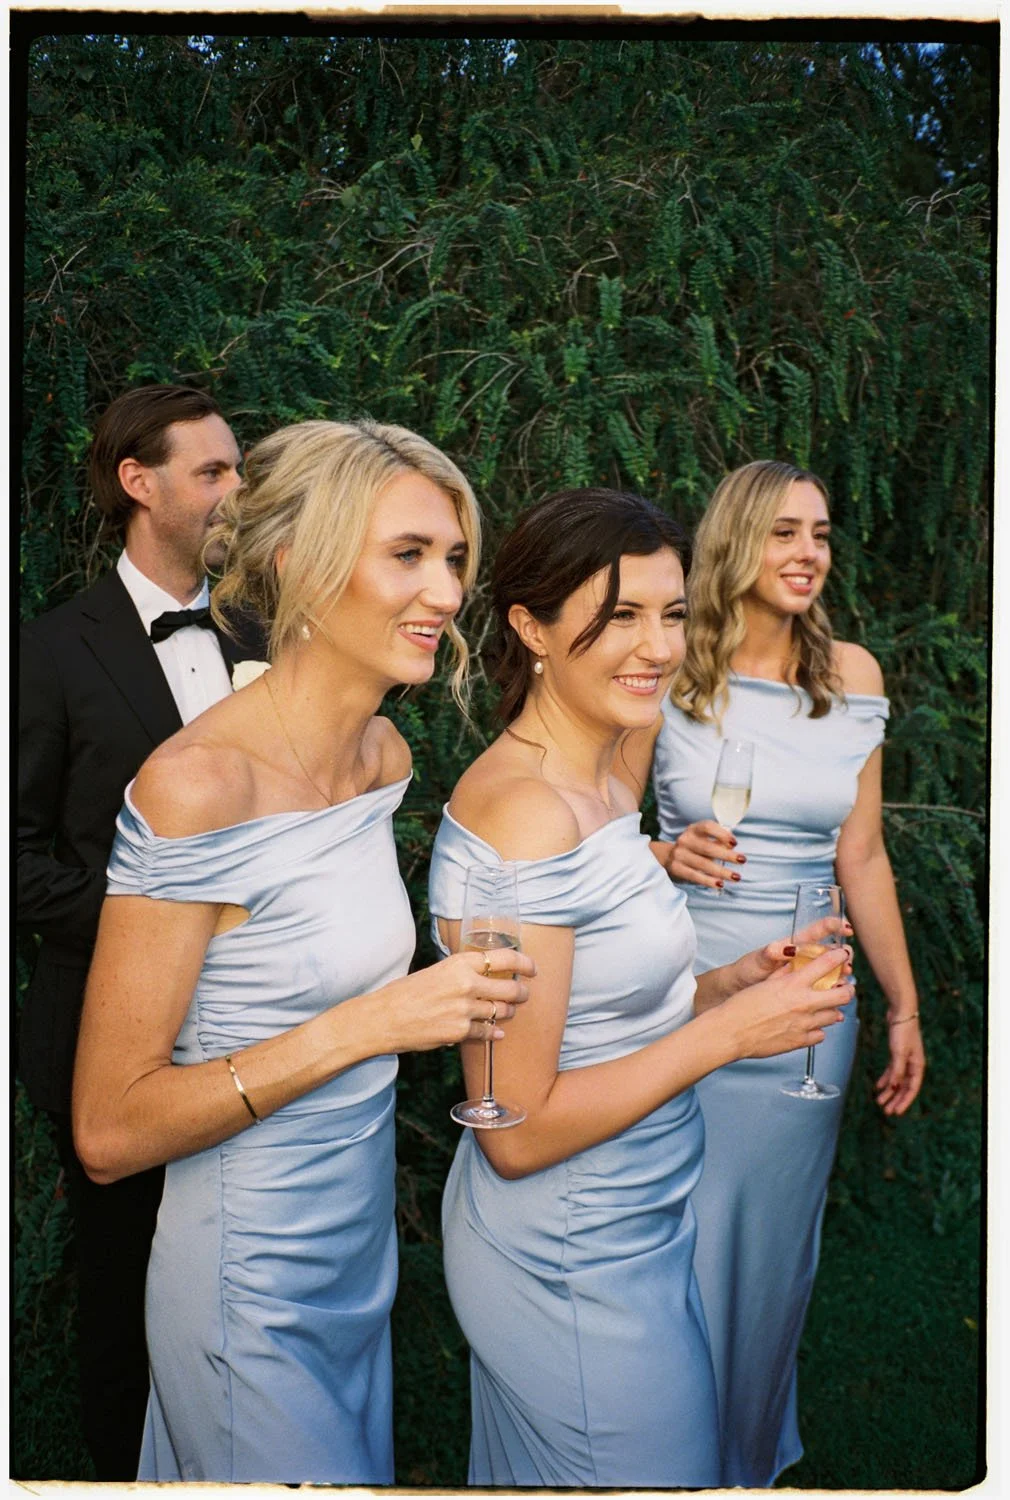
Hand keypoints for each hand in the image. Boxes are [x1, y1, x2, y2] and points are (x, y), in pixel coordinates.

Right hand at [366, 947, 535, 1054]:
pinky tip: (496, 1032)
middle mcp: (466, 984)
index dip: (525, 963)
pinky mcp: (459, 1032)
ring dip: (506, 1012)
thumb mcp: (436, 971)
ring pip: (501, 1011)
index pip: (504, 957)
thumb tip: (485, 975)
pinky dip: (493, 1032)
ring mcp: (464, 1010)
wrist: (383, 1018)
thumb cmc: (406, 992)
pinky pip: (487, 1032)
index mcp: (460, 963)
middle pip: (511, 988)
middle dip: (521, 993)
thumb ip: (462, 973)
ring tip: (505, 1012)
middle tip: (523, 994)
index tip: (532, 968)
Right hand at [651, 820, 744, 888]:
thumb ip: (718, 842)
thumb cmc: (694, 848)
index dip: (722, 834)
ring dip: (722, 871)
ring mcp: (679, 855)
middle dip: (727, 855)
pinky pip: (695, 876)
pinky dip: (709, 881)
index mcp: (693, 829)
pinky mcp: (676, 868)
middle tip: (742, 860)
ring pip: (703, 864)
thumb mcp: (704, 840)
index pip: (707, 827)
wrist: (667, 857)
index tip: (735, 842)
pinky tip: (720, 884)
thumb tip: (731, 846)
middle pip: (708, 848)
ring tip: (736, 877)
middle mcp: (685, 840)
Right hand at [723, 943, 853, 1060]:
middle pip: (843, 994)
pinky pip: (820, 1035)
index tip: (843, 955)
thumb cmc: (741, 1006)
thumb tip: (795, 965)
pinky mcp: (801, 1041)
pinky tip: (808, 1025)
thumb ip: (784, 974)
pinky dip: (817, 1029)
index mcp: (793, 983)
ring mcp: (805, 1024)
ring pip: (834, 1016)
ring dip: (832, 1010)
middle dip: (848, 989)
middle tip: (845, 988)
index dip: (840, 957)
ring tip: (825, 1008)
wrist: (730, 1032)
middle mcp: (804, 1002)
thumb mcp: (764, 983)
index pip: (827, 963)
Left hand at [728, 916, 854, 991]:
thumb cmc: (748, 970)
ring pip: (833, 971)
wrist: (740, 991)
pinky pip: (825, 990)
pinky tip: (838, 1000)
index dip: (834, 926)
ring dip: (842, 974)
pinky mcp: (807, 991)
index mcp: (795, 945)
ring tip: (846, 978)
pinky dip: (834, 993)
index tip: (847, 927)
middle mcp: (805, 958)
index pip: (817, 931)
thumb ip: (771, 953)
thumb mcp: (758, 960)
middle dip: (844, 954)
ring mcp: (808, 975)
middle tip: (847, 961)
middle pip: (832, 951)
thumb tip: (787, 947)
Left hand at [876, 1016, 924, 1115]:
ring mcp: (905, 1059)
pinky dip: (886, 1079)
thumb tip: (894, 1087)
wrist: (901, 1012)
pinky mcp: (897, 1053)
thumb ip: (897, 1070)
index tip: (896, 1112)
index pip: (912, 1089)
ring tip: (880, 1101)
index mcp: (917, 1066)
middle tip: (886, 1111)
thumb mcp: (899, 1052)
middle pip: (904, 1087)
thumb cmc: (903, 1031)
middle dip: (896, 1100)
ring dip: (889, 1091)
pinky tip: (878, 1086)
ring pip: (897, 1080)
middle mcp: (913, 1065)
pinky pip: (892, 1071)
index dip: (904, 1101)